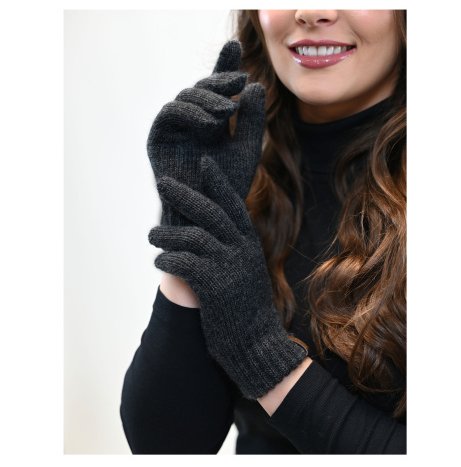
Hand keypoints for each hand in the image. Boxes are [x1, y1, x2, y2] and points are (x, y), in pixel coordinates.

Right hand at [146, 40, 265, 227]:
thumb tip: (254, 85)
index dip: (224, 67)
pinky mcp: (159, 137)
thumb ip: (251, 120)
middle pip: (202, 88)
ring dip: (207, 97)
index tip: (236, 46)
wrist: (206, 215)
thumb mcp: (246, 150)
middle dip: (220, 81)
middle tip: (239, 81)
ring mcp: (175, 128)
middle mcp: (193, 122)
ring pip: (186, 96)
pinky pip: (170, 113)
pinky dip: (189, 111)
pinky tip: (209, 119)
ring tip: (227, 108)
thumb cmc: (226, 187)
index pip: (218, 90)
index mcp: (213, 122)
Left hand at [149, 157, 305, 399]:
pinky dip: (167, 260)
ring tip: (152, 235)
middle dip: (185, 195)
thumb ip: (229, 252)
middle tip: (163, 183)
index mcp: (250, 245)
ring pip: (192, 236)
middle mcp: (242, 250)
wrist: (257, 346)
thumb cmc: (246, 311)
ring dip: (167, 233)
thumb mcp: (244, 274)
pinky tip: (159, 262)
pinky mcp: (215, 286)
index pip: (233, 205)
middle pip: (209, 212)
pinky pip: (183, 262)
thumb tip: (202, 234)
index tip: (205, 164)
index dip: (218, 183)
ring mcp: (229, 267)